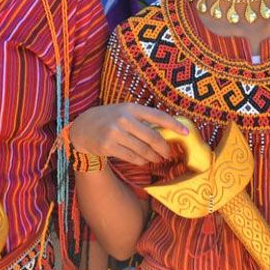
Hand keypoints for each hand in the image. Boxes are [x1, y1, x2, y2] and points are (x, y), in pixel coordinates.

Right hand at [68, 104, 188, 166]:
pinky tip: (145, 161)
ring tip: (157, 159)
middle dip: (164, 148)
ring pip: (143, 149)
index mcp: (132, 108)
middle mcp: (124, 119)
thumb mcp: (125, 112)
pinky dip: (141, 161)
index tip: (186, 133)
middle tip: (169, 154)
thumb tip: (167, 131)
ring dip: (153, 157)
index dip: (174, 125)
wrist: (83, 127)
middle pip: (152, 137)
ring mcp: (115, 133)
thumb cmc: (110, 119)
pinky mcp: (108, 146)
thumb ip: (143, 119)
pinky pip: (132, 157)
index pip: (158, 116)